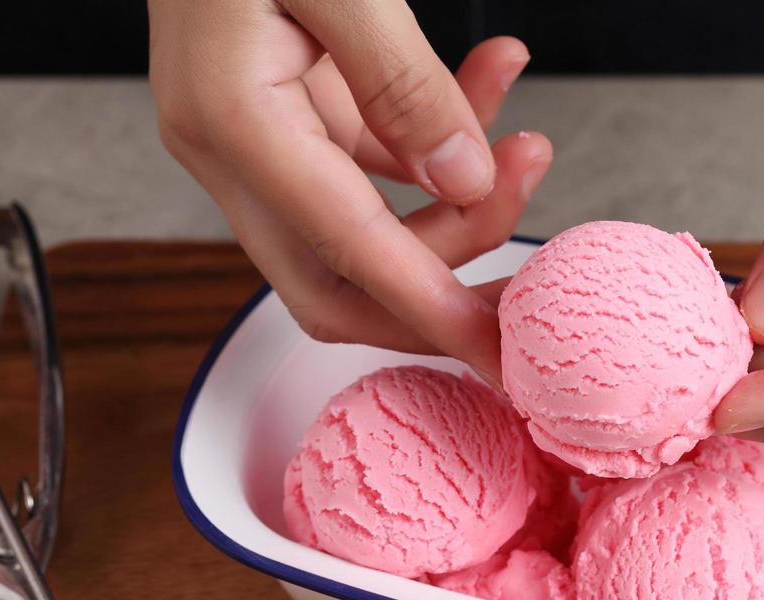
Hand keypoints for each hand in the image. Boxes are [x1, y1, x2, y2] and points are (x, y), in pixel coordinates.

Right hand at [148, 0, 551, 384]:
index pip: (347, 257)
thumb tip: (468, 180)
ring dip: (454, 202)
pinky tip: (491, 82)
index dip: (432, 313)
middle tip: (533, 282)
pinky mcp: (280, 113)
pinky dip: (432, 141)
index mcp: (231, 123)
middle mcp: (230, 151)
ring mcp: (251, 138)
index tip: (503, 356)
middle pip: (339, 283)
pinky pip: (366, 164)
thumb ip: (403, 80)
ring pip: (361, 228)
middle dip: (441, 289)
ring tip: (530, 138)